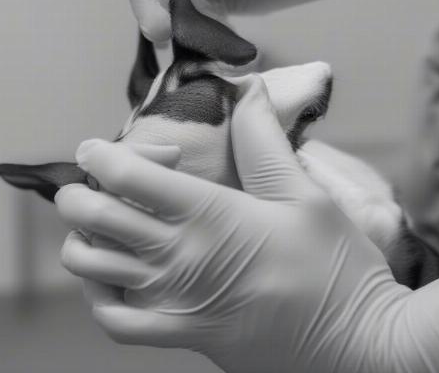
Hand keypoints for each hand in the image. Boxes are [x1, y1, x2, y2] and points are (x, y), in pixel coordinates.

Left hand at [56, 76, 438, 372]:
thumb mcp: (306, 194)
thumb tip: (248, 90)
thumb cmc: (335, 268)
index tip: (98, 146)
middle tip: (102, 176)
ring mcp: (175, 304)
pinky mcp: (182, 338)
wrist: (354, 347)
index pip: (129, 177)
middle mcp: (180, 259)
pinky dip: (98, 293)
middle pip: (96, 217)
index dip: (103, 155)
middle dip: (83, 189)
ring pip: (91, 268)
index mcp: (210, 216)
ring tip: (105, 220)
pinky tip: (114, 274)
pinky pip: (114, 320)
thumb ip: (265, 141)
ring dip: (85, 235)